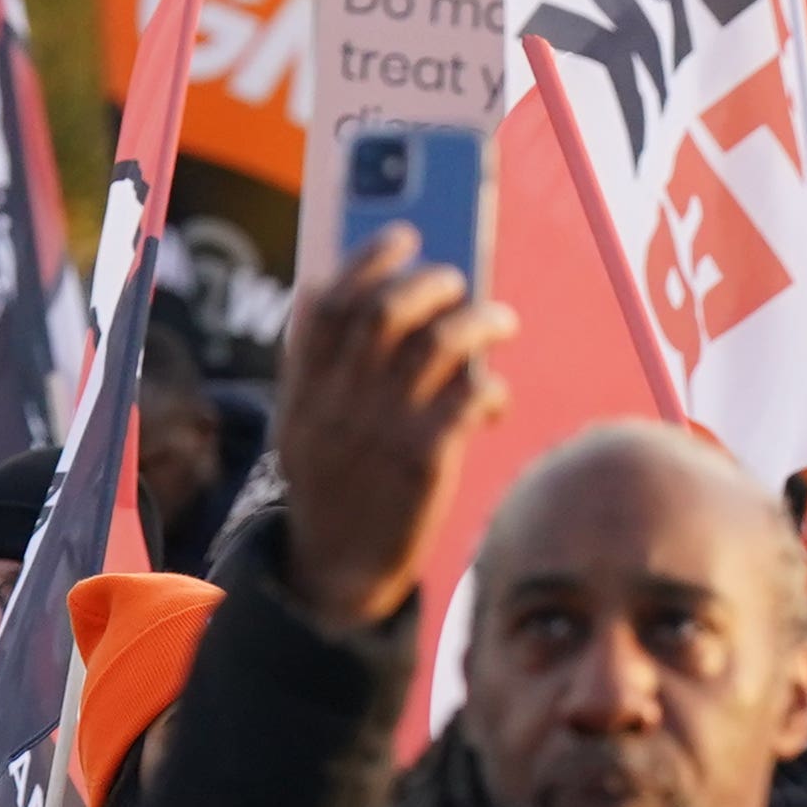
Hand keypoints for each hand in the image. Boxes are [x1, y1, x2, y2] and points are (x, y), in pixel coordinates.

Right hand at [272, 227, 515, 633]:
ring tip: (502, 320)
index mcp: (305, 388)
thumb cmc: (336, 485)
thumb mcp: (307, 425)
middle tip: (459, 281)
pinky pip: (469, 399)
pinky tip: (496, 397)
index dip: (368, 260)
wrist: (339, 570)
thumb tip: (385, 302)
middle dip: (431, 283)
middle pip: (387, 314)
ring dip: (479, 322)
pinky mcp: (424, 463)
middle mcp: (338, 403)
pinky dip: (491, 387)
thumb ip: (329, 369)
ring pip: (438, 347)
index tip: (404, 236)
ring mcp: (381, 431)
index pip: (327, 303)